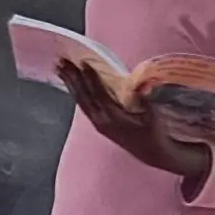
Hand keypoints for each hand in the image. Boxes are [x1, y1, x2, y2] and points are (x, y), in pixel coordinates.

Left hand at [58, 60, 213, 193]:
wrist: (152, 153)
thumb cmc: (154, 131)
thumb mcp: (153, 115)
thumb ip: (145, 101)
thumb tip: (142, 85)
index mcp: (114, 118)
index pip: (98, 94)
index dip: (90, 78)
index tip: (83, 63)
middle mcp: (101, 121)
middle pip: (83, 96)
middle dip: (72, 77)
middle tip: (61, 61)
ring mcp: (98, 123)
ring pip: (80, 101)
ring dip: (70, 84)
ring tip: (60, 69)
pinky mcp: (98, 124)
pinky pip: (83, 106)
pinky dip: (76, 92)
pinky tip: (71, 83)